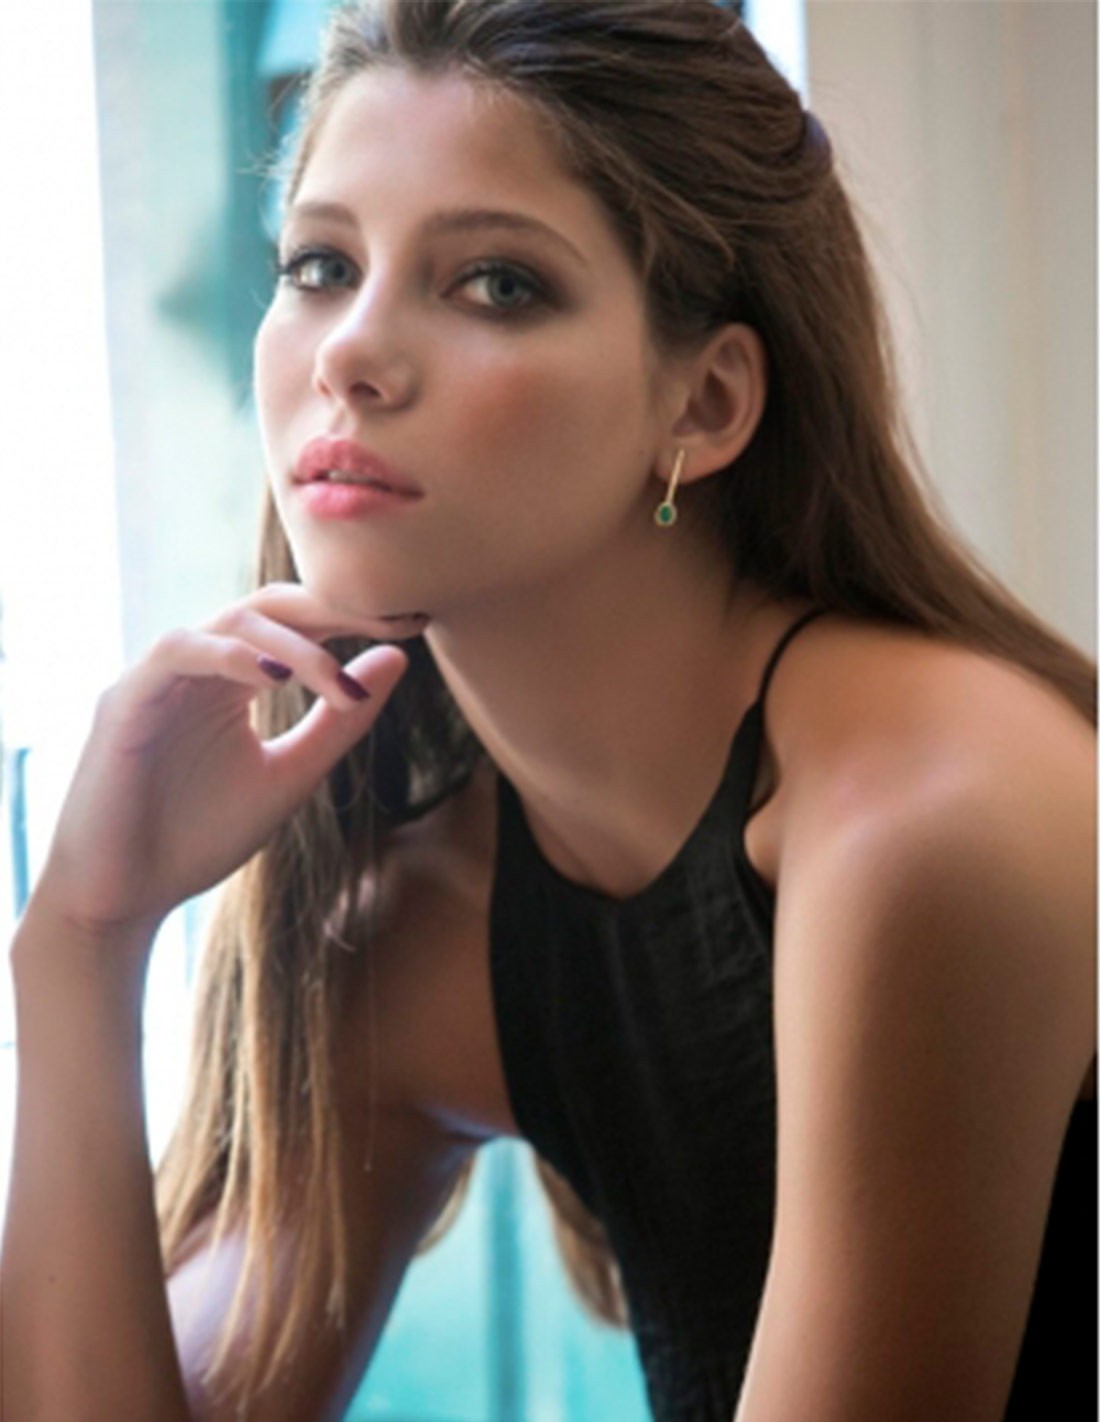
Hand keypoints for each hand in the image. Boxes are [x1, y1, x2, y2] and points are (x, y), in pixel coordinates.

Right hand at [28, 583, 410, 946]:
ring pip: (230, 623)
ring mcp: (159, 678)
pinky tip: (274, 678)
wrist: (123, 899)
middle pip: (269, 606)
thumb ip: (339, 721)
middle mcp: (199, 666)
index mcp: (235, 679)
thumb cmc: (198, 837)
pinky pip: (178, 652)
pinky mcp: (125, 701)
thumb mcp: (290, 775)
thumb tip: (398, 659)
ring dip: (292, 644)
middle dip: (333, 609)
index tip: (413, 621)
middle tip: (392, 620)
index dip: (354, 616)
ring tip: (334, 679)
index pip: (298, 623)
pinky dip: (229, 655)